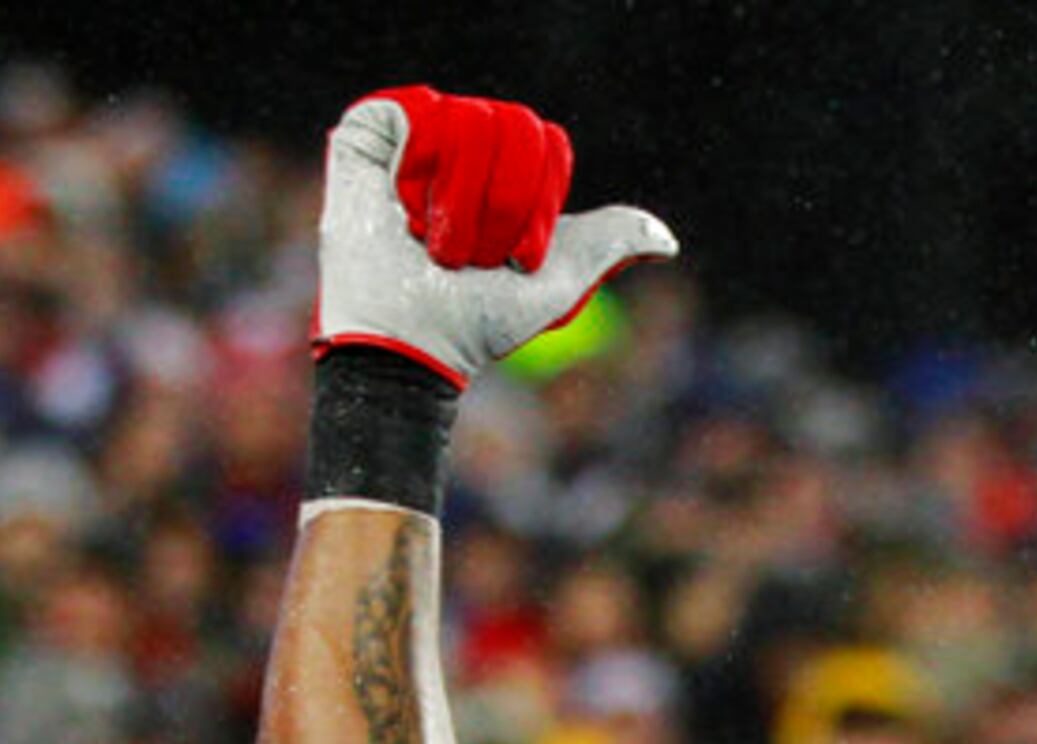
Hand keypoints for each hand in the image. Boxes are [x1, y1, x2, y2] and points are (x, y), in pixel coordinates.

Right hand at [316, 86, 675, 387]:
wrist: (413, 337)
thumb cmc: (482, 319)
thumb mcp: (561, 284)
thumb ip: (610, 244)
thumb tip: (668, 241)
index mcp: (510, 171)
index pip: (542, 141)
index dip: (535, 201)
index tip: (514, 256)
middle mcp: (466, 146)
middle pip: (510, 126)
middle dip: (501, 203)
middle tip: (470, 253)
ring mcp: (417, 136)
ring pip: (466, 121)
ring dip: (458, 201)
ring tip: (430, 238)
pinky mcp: (369, 134)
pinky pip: (413, 113)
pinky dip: (416, 167)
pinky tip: (401, 202)